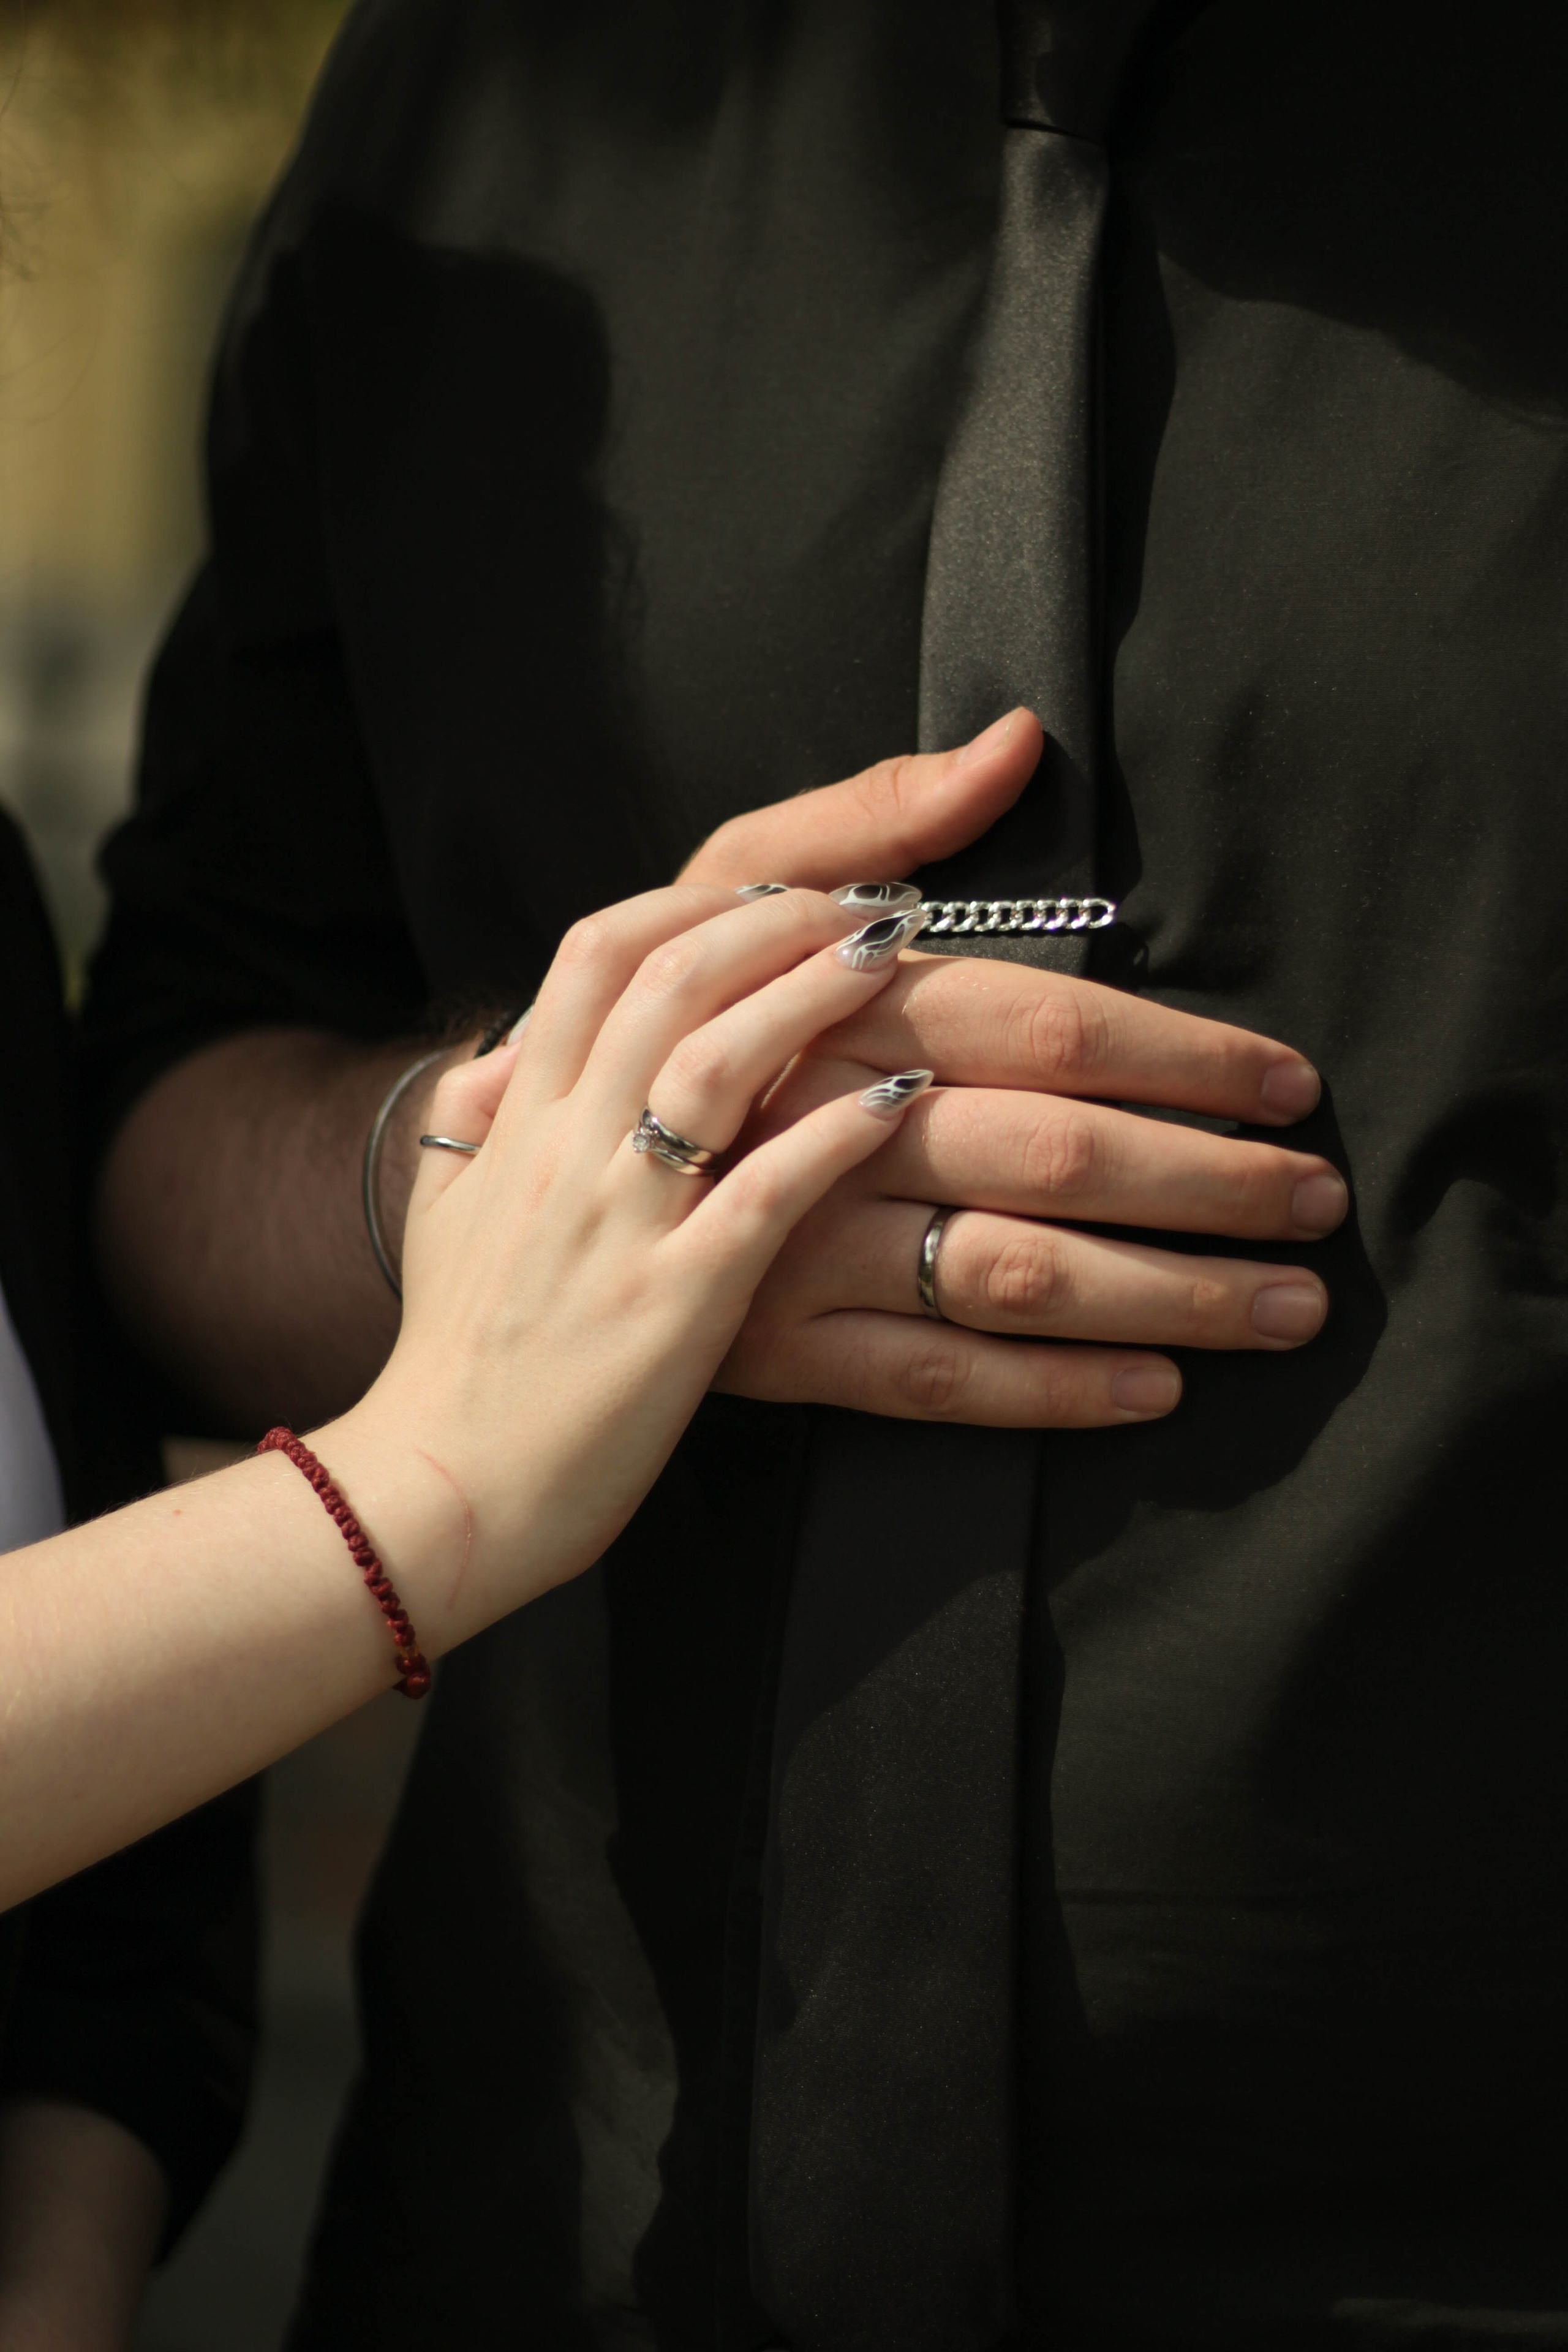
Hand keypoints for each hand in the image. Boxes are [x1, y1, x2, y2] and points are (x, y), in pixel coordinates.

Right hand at [322, 880, 935, 1639]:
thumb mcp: (443, 1215)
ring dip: (810, 995)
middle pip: (666, 981)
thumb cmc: (457, 1359)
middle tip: (862, 904)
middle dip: (772, 921)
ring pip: (712, 1063)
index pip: (594, 955)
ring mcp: (618, 1223)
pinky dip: (833, 1137)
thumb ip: (475, 1120)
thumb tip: (504, 1048)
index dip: (691, 905)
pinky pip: (761, 1195)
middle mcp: (563, 1150)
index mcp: (516, 1120)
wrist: (439, 1490)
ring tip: (892, 956)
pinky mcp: (674, 1305)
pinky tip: (899, 1102)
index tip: (771, 890)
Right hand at [681, 711, 1345, 1426]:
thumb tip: (1016, 743)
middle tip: (1316, 1196)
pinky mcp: (762, 1341)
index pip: (1035, 1016)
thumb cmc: (626, 1027)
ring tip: (1281, 1305)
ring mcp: (783, 1238)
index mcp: (817, 995)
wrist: (500, 1183)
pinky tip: (1154, 1388)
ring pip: (1008, 1267)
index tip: (1284, 1080)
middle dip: (1206, 1177)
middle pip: (1049, 1143)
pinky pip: (929, 1373)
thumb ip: (864, 814)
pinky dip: (1051, 1384)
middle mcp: (808, 1113)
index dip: (1178, 1051)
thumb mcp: (710, 885)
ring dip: (1163, 1287)